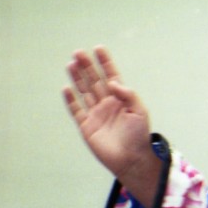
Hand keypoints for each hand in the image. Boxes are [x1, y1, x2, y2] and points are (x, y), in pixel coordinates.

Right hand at [63, 46, 160, 207]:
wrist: (131, 158)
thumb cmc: (139, 135)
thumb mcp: (140, 111)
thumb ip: (128, 95)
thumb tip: (113, 82)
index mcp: (121, 98)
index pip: (111, 75)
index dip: (105, 62)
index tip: (99, 48)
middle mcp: (106, 103)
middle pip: (94, 80)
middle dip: (87, 66)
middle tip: (79, 52)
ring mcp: (95, 113)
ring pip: (84, 91)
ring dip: (78, 78)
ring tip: (71, 63)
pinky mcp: (86, 126)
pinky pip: (76, 110)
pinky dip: (71, 99)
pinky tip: (66, 88)